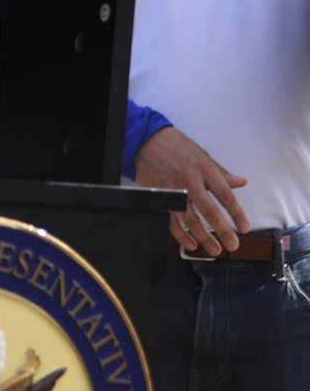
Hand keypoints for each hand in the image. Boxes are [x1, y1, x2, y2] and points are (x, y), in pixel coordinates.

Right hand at [134, 126, 249, 255]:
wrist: (145, 140)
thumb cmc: (176, 145)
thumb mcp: (202, 154)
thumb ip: (221, 172)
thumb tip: (241, 182)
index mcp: (204, 169)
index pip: (226, 196)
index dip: (237, 214)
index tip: (245, 228)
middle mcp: (190, 181)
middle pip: (210, 212)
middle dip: (223, 231)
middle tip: (233, 245)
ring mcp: (173, 190)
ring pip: (190, 220)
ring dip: (204, 237)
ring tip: (215, 250)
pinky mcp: (159, 196)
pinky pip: (171, 219)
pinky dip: (180, 234)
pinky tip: (191, 243)